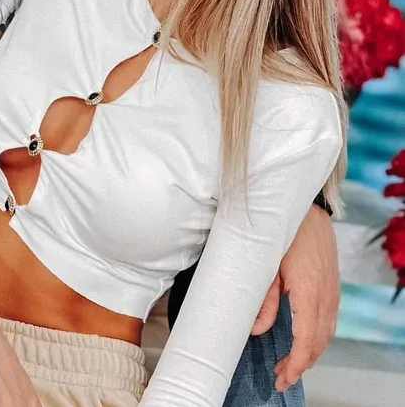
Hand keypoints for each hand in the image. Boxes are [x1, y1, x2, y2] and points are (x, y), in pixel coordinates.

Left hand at [251, 205, 339, 391]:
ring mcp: (332, 291)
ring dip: (310, 352)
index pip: (307, 341)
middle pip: (319, 343)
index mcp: (309, 293)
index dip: (296, 365)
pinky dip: (318, 337)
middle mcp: (326, 296)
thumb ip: (263, 300)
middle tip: (279, 376)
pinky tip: (304, 339)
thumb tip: (255, 330)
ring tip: (289, 364)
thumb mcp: (264, 266)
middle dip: (301, 364)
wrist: (305, 208)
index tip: (283, 379)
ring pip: (326, 333)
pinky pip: (328, 319)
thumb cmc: (281, 233)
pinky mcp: (331, 285)